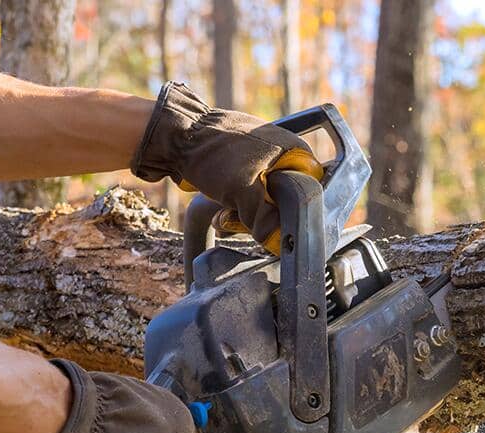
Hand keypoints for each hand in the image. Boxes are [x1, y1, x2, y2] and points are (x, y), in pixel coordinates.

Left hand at [131, 82, 323, 251]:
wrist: (174, 137)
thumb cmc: (213, 154)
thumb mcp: (244, 193)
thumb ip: (266, 220)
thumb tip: (279, 243)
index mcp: (295, 149)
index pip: (311, 191)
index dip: (296, 213)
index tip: (280, 225)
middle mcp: (282, 151)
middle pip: (286, 198)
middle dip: (264, 215)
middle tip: (245, 221)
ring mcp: (261, 156)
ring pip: (265, 198)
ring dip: (246, 214)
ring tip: (226, 216)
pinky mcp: (242, 164)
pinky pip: (248, 192)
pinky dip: (236, 204)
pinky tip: (221, 211)